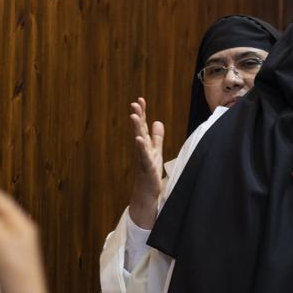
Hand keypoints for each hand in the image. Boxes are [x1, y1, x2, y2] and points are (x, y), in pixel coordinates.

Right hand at [127, 97, 165, 229]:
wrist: (146, 192)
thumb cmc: (150, 172)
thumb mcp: (156, 151)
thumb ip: (157, 137)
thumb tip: (158, 121)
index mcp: (144, 144)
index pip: (142, 125)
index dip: (142, 113)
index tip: (140, 99)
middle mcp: (142, 149)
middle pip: (139, 130)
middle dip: (137, 116)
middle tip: (134, 103)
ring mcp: (143, 158)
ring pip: (140, 141)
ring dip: (136, 128)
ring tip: (134, 116)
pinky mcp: (147, 168)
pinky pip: (144, 156)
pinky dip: (142, 148)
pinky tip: (140, 139)